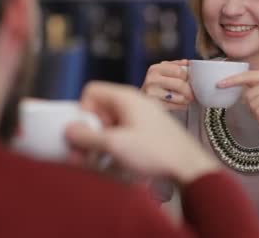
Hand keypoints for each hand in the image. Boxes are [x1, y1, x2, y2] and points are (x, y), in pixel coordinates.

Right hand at [65, 81, 219, 184]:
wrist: (189, 166)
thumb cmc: (156, 151)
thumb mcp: (115, 145)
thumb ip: (87, 137)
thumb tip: (69, 130)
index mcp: (126, 97)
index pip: (92, 92)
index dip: (84, 111)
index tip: (89, 132)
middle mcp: (134, 103)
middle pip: (100, 109)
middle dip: (90, 132)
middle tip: (86, 155)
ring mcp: (142, 117)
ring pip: (111, 124)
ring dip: (102, 143)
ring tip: (103, 163)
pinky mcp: (148, 131)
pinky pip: (124, 134)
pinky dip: (117, 147)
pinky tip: (119, 164)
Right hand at [141, 59, 194, 109]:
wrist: (141, 103)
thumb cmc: (156, 86)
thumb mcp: (163, 72)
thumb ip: (175, 65)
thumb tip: (187, 62)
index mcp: (155, 69)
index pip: (179, 71)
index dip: (188, 77)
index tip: (190, 81)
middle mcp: (152, 80)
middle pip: (180, 84)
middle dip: (189, 90)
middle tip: (192, 93)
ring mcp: (152, 94)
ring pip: (180, 97)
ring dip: (186, 99)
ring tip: (186, 99)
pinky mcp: (155, 106)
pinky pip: (175, 106)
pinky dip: (181, 106)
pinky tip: (181, 105)